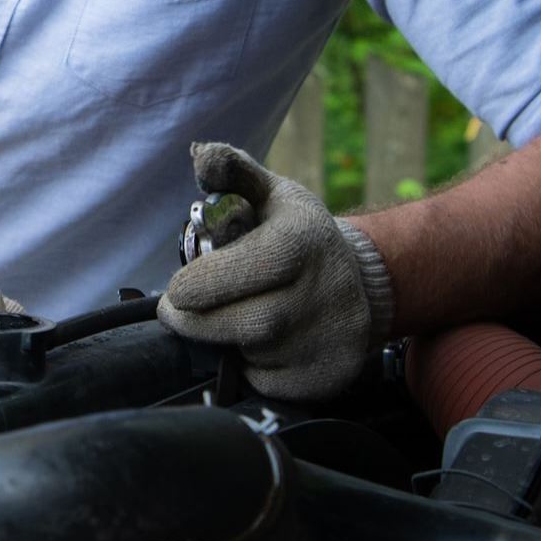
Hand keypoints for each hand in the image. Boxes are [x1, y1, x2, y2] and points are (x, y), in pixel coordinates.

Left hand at [157, 142, 393, 400]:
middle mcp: (324, 292)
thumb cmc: (297, 235)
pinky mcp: (329, 377)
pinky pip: (266, 383)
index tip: (177, 289)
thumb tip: (200, 157)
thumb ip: (231, 171)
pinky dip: (251, 368)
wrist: (363, 281)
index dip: (191, 287)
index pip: (230, 275)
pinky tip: (262, 344)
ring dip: (224, 341)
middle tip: (183, 311)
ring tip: (231, 318)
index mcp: (302, 241)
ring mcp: (331, 339)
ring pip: (249, 354)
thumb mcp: (270, 194)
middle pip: (234, 324)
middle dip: (195, 321)